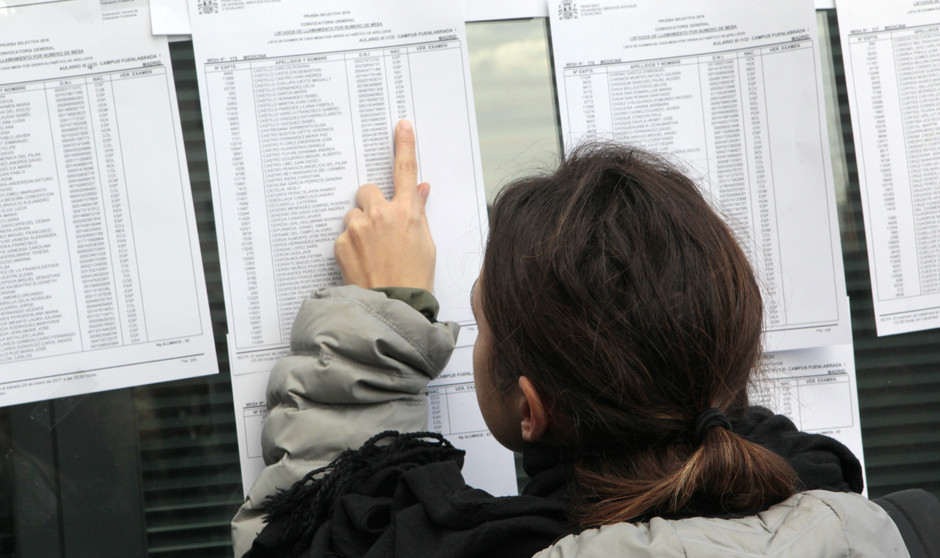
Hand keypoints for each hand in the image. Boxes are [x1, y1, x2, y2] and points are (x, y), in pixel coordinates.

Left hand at [335, 120, 434, 291]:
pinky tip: (363, 261)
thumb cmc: (415, 278)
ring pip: (354, 214)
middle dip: (372, 203)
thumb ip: (419, 213)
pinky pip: (344, 235)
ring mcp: (358, 228)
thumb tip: (421, 191)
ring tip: (373, 252)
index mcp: (407, 212)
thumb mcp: (426, 243)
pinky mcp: (342, 244)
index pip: (406, 170)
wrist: (393, 306)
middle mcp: (381, 215)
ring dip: (360, 226)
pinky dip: (351, 245)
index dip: (404, 146)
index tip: (402, 127)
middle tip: (380, 226)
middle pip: (368, 190)